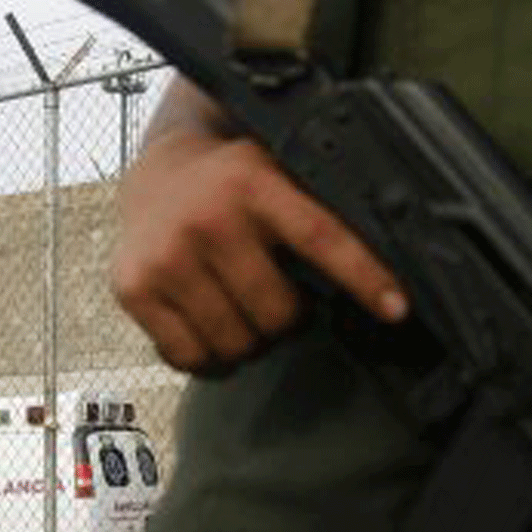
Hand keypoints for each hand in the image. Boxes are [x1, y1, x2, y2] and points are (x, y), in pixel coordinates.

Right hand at [110, 119, 406, 373]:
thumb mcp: (277, 174)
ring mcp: (167, 257)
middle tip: (277, 292)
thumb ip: (319, 210)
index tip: (397, 309)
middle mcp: (208, 218)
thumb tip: (385, 271)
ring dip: (249, 337)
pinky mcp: (134, 289)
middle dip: (287, 315)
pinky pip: (191, 358)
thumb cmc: (233, 185)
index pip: (320, 237)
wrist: (157, 173)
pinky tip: (208, 320)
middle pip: (278, 313)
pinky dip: (209, 354)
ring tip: (241, 303)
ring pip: (237, 343)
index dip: (364, 277)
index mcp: (253, 181)